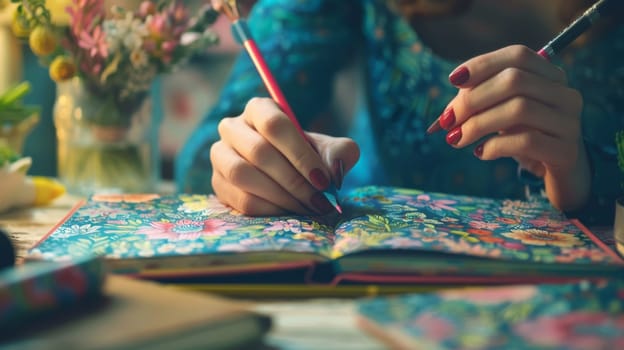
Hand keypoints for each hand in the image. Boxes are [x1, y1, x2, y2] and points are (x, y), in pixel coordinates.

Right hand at [210, 97, 359, 215]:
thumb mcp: (329, 149)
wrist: (286, 174)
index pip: (275, 125)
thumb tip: (334, 171)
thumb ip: (340, 153)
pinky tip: (288, 212)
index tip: (323, 180)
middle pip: (259, 152)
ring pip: (243, 175)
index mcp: (259, 109)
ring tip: (306, 207)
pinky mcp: (217, 183)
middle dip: (294, 181)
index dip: (299, 154)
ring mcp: (220, 155)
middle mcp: (232, 127)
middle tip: (319, 200)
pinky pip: (239, 199)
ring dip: (280, 196)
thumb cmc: (306, 156)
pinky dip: (268, 210)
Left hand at [431, 45, 589, 211]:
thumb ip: (476, 103)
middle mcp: (564, 94)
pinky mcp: (566, 151)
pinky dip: (495, 146)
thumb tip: (448, 113)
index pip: (517, 55)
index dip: (483, 64)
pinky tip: (480, 152)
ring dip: (478, 124)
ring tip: (457, 139)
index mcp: (550, 76)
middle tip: (448, 120)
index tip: (453, 80)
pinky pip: (526, 141)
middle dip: (473, 99)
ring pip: (519, 109)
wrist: (556, 173)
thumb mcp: (500, 113)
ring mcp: (569, 122)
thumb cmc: (522, 136)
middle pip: (515, 80)